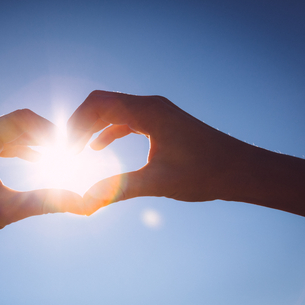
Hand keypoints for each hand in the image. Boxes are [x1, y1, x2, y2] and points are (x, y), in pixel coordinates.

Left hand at [0, 109, 84, 254]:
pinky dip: (20, 149)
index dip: (48, 130)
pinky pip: (1, 145)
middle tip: (66, 149)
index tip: (68, 145)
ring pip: (9, 134)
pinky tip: (37, 158)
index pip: (21, 120)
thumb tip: (82, 202)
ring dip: (33, 141)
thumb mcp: (8, 209)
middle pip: (16, 123)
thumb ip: (46, 201)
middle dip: (43, 134)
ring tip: (57, 153)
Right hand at [67, 90, 245, 213]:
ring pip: (113, 110)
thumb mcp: (158, 182)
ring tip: (75, 149)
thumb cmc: (206, 173)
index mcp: (149, 112)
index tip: (64, 150)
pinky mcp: (161, 122)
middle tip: (64, 149)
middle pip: (102, 103)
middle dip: (79, 123)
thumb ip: (119, 189)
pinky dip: (108, 130)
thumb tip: (85, 202)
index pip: (98, 105)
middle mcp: (151, 105)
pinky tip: (98, 146)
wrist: (241, 170)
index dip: (75, 125)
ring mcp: (156, 112)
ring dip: (92, 126)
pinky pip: (126, 119)